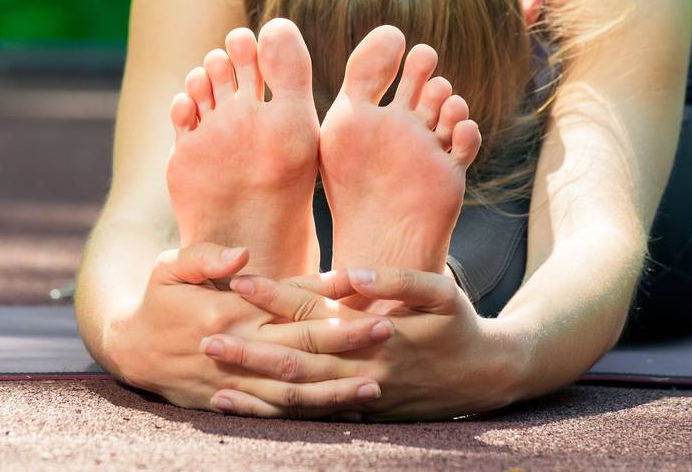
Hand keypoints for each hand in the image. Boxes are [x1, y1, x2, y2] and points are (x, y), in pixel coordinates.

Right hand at [101, 243, 395, 414]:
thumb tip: (242, 253)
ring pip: (292, 391)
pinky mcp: (232, 404)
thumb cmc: (156, 299)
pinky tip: (341, 417)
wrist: (129, 349)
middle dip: (345, 341)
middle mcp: (235, 349)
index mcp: (225, 311)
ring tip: (376, 385)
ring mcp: (234, 382)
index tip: (363, 292)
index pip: (284, 304)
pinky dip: (309, 417)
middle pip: (298, 348)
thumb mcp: (168, 267)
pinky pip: (276, 414)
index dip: (324, 299)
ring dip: (335, 390)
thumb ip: (204, 257)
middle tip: (387, 332)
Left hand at [205, 266, 526, 419]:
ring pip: (299, 396)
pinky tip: (245, 408)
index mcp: (374, 333)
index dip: (275, 297)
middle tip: (205, 335)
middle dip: (250, 348)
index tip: (238, 283)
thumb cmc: (460, 326)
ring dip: (256, 388)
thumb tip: (352, 273)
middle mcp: (360, 368)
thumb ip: (398, 279)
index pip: (314, 312)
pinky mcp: (360, 413)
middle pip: (296, 358)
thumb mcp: (440, 293)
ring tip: (213, 381)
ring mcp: (359, 395)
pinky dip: (276, 413)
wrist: (486, 377)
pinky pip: (311, 417)